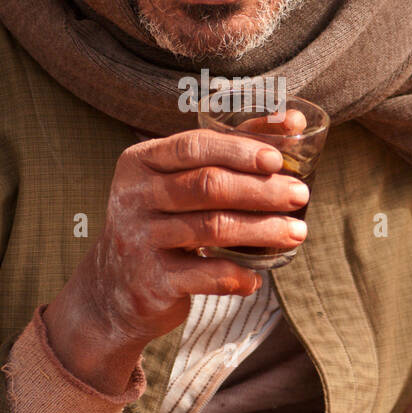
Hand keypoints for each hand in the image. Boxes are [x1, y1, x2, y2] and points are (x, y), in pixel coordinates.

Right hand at [43, 121, 308, 382]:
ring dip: (262, 230)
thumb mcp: (178, 181)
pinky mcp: (150, 281)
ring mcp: (139, 240)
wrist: (111, 289)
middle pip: (207, 185)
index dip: (239, 150)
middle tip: (300, 194)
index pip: (194, 146)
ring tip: (296, 233)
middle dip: (261, 189)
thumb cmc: (162, 221)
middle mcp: (133, 197)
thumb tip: (294, 123)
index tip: (278, 159)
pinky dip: (237, 275)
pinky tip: (258, 276)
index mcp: (141, 162)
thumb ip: (231, 150)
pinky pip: (205, 275)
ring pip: (211, 228)